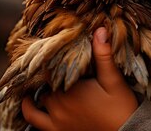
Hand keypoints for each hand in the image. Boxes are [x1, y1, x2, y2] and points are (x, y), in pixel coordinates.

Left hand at [22, 27, 138, 130]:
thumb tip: (99, 30)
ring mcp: (56, 120)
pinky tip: (29, 103)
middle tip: (54, 64)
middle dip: (48, 74)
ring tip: (41, 83)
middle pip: (44, 83)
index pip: (50, 68)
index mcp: (71, 89)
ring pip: (36, 100)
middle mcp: (59, 105)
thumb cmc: (121, 106)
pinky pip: (34, 120)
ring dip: (37, 92)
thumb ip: (103, 55)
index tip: (54, 48)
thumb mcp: (113, 80)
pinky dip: (29, 111)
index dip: (50, 57)